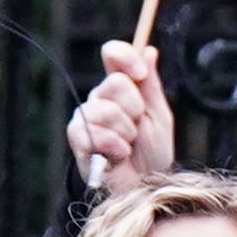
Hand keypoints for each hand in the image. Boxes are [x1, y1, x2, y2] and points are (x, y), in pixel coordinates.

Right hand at [68, 39, 173, 194]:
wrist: (144, 186)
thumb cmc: (152, 154)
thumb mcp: (159, 117)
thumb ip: (151, 85)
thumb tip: (149, 50)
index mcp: (121, 88)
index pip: (113, 54)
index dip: (125, 56)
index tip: (140, 73)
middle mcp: (100, 98)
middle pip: (114, 82)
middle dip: (135, 108)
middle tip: (138, 128)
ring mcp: (86, 118)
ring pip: (103, 109)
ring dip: (125, 131)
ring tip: (129, 146)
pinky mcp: (78, 139)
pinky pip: (93, 132)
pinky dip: (114, 146)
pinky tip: (119, 156)